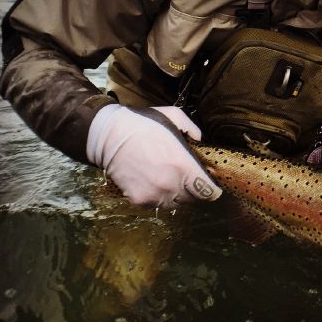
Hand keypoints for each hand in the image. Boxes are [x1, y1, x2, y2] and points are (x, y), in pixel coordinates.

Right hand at [86, 104, 221, 208]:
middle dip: (193, 189)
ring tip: (168, 178)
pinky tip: (153, 181)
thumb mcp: (174, 117)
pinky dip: (158, 196)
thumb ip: (193, 129)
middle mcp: (171, 184)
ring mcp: (154, 195)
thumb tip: (200, 141)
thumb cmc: (144, 124)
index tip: (210, 185)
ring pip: (174, 203)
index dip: (211, 189)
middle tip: (186, 177)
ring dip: (175, 194)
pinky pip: (156, 204)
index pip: (207, 191)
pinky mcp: (139, 200)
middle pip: (192, 199)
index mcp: (183, 165)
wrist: (110, 135)